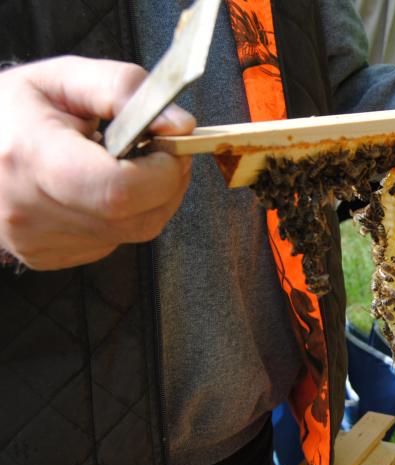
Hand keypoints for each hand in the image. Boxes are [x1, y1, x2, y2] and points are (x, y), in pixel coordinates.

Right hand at [0, 56, 195, 269]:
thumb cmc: (13, 110)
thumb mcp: (64, 78)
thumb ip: (125, 91)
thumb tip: (179, 125)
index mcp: (31, 157)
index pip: (120, 189)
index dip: (163, 171)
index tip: (169, 146)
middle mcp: (29, 210)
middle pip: (138, 219)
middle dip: (168, 184)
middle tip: (160, 152)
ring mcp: (37, 241)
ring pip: (134, 233)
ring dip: (150, 200)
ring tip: (127, 164)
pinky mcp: (46, 257)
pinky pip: (113, 242)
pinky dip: (123, 216)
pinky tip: (99, 189)